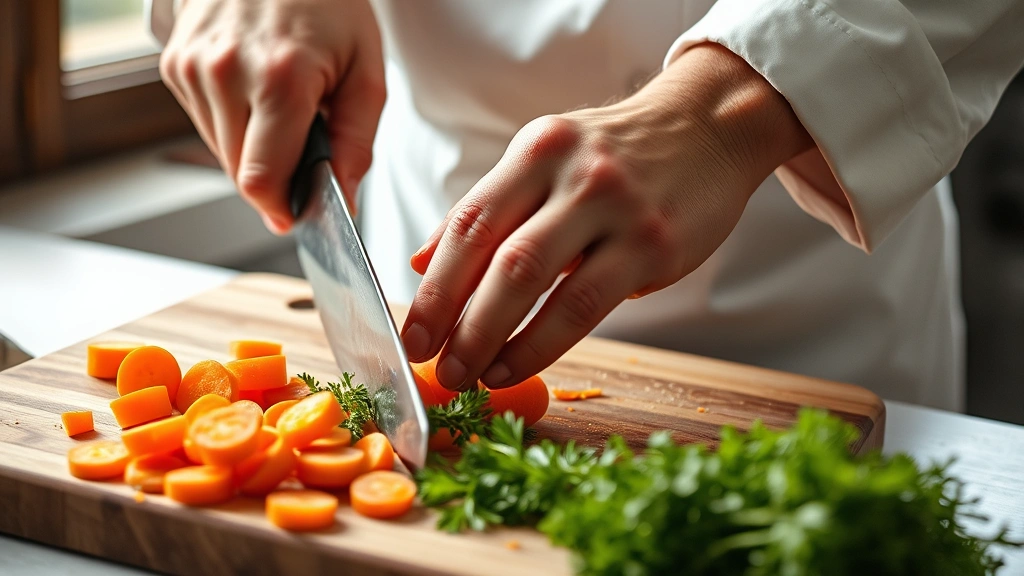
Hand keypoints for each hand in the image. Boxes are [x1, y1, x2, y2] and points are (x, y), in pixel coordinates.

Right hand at [159, 0, 384, 232]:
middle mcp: (225, 72)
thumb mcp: (366, 70)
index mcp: (280, 79)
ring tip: (281, 105)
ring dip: (254, 148)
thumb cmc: (329, 4)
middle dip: (275, 176)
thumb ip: (357, 142)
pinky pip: (206, 122)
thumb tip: (342, 196)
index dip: (281, 209)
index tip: (297, 214)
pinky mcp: (174, 63)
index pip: (261, 180)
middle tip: (304, 143)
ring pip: (221, 151)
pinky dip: (233, 122)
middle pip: (240, 173)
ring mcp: (192, 67)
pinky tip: (254, 89)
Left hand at [402, 44, 813, 390]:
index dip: (434, 284)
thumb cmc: (620, 152)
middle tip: (433, 363)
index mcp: (537, 150)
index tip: (410, 332)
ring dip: (494, 338)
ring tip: (469, 375)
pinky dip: (543, 343)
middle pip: (498, 256)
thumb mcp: (547, 159)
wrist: (709, 127)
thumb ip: (489, 207)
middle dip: (455, 319)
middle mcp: (573, 173)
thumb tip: (421, 261)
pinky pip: (586, 304)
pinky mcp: (653, 244)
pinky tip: (517, 364)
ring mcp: (617, 208)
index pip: (470, 222)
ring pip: (539, 283)